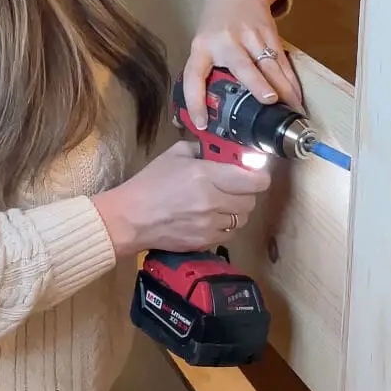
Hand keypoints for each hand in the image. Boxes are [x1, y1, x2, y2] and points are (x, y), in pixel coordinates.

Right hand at [93, 144, 271, 259]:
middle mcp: (212, 201)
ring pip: (242, 218)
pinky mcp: (205, 242)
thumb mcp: (173, 155)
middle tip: (234, 187)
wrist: (130, 219)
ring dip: (236, 210)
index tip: (255, 173)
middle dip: (246, 192)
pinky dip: (225, 225)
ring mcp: (210, 225)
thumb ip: (201, 149)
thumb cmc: (149, 184)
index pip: (254, 180)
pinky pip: (230, 233)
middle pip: (251, 200)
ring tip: (219, 203)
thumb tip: (225, 151)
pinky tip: (210, 218)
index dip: (259, 176)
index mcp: (205, 175)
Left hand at [183, 0, 302, 128]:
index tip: (202, 123)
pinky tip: (297, 98)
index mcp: (202, 47)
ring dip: (283, 88)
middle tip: (268, 100)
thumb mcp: (203, 42)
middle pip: (242, 65)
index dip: (195, 101)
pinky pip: (282, 61)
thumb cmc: (216, 22)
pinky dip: (291, 81)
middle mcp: (226, 42)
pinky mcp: (270, 34)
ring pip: (269, 65)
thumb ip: (206, 70)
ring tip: (292, 109)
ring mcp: (251, 36)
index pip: (194, 76)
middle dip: (256, 83)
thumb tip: (209, 112)